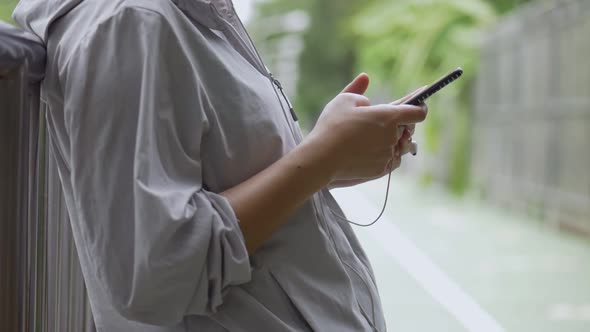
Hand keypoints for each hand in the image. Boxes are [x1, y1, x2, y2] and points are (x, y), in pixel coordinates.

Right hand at [304, 74, 427, 184]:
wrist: (322, 158)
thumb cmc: (332, 126)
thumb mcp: (344, 99)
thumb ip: (358, 89)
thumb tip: (366, 82)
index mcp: (389, 117)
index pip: (418, 112)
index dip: (420, 106)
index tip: (419, 104)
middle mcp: (393, 136)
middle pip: (407, 129)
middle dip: (401, 123)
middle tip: (387, 120)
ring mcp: (388, 154)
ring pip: (399, 146)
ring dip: (394, 140)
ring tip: (379, 136)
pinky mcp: (381, 169)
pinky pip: (392, 160)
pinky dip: (387, 155)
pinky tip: (376, 150)